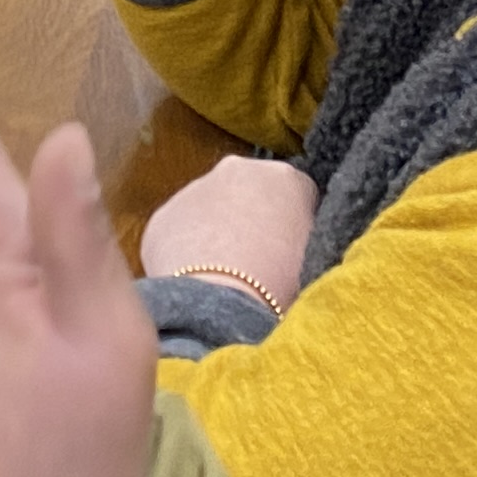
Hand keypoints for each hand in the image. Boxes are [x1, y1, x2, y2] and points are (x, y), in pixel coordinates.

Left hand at [137, 156, 317, 311]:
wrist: (221, 306)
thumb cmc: (281, 286)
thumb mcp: (314, 257)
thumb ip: (305, 234)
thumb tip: (295, 238)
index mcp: (286, 178)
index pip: (298, 194)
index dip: (295, 224)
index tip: (292, 250)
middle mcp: (238, 169)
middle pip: (249, 191)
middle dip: (252, 217)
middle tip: (257, 261)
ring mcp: (194, 188)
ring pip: (210, 207)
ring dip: (216, 230)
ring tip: (223, 275)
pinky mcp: (162, 215)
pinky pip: (179, 231)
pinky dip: (185, 250)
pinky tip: (193, 280)